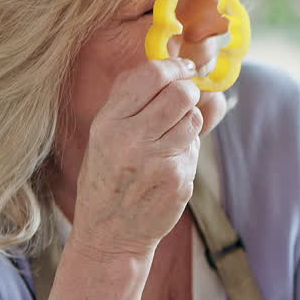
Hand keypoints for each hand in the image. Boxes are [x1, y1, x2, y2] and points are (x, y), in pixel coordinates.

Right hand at [68, 58, 201, 260]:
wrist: (110, 233)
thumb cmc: (109, 177)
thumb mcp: (105, 135)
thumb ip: (139, 100)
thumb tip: (182, 66)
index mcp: (108, 123)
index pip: (151, 76)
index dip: (175, 66)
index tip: (184, 68)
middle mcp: (130, 139)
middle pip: (181, 93)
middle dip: (188, 92)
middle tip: (182, 101)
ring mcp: (157, 160)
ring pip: (193, 119)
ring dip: (188, 122)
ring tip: (168, 139)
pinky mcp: (178, 179)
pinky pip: (194, 147)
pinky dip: (187, 150)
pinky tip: (168, 165)